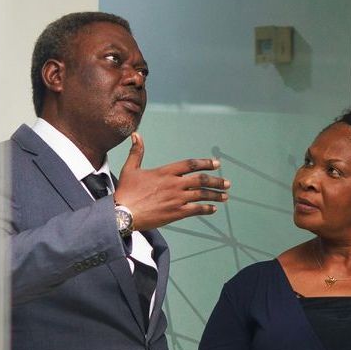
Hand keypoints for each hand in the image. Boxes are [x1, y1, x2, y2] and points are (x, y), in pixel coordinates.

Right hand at [114, 133, 229, 230]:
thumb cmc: (126, 192)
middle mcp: (174, 184)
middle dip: (216, 181)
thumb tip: (136, 135)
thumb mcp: (130, 168)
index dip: (205, 163)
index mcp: (165, 172)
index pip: (190, 164)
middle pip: (201, 180)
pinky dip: (206, 209)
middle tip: (227, 183)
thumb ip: (137, 152)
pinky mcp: (175, 213)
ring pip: (201, 195)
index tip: (216, 164)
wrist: (123, 213)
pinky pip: (196, 210)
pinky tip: (213, 209)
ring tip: (225, 196)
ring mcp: (176, 199)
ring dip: (215, 195)